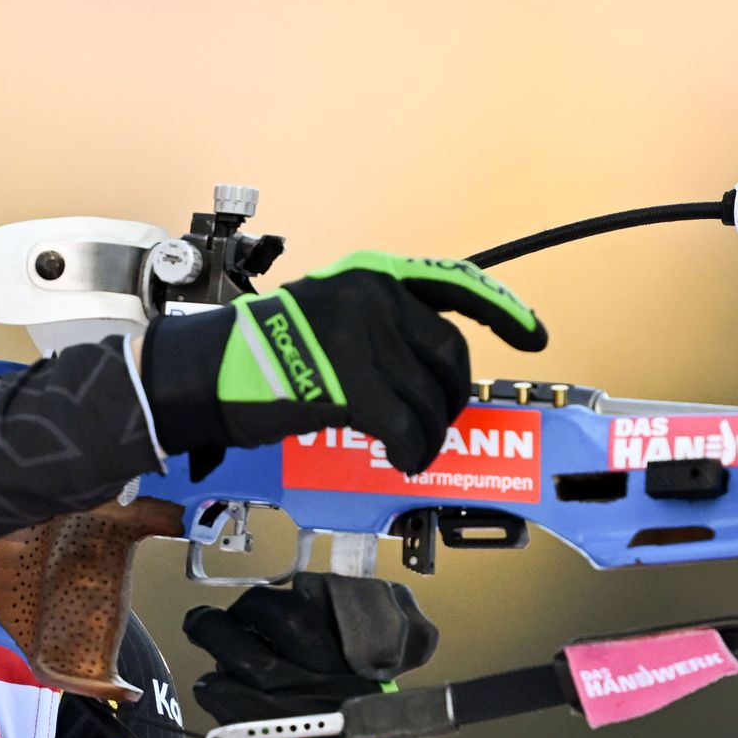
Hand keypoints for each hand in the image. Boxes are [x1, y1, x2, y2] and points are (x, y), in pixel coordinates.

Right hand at [140, 251, 545, 474]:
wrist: (203, 374)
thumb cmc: (259, 356)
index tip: (534, 336)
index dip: (503, 312)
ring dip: (430, 435)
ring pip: (430, 399)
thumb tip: (430, 371)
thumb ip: (379, 328)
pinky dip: (414, 451)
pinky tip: (404, 460)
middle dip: (452, 398)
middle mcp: (371, 298)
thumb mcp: (326, 316)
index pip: (455, 285)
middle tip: (439, 422)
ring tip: (412, 450)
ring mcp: (361, 338)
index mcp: (370, 277)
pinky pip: (407, 427)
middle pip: (449, 354)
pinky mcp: (349, 384)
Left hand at [184, 572, 437, 737]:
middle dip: (251, 606)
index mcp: (360, 674)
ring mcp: (288, 701)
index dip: (304, 594)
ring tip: (200, 626)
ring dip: (210, 629)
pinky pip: (216, 686)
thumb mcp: (361, 712)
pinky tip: (213, 691)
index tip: (290, 593)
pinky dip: (209, 686)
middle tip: (236, 612)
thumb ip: (341, 665)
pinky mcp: (248, 726)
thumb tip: (304, 613)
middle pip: (283, 614)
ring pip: (239, 644)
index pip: (334, 607)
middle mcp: (328, 681)